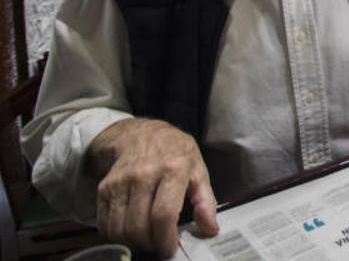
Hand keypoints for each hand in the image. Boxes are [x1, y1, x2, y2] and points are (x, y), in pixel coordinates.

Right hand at [87, 118, 218, 256]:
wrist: (139, 133)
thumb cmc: (174, 152)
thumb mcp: (198, 170)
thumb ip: (205, 201)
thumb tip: (211, 229)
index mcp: (173, 169)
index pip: (163, 214)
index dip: (165, 238)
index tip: (169, 249)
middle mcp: (144, 175)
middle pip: (139, 225)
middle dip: (149, 244)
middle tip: (158, 246)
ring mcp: (121, 181)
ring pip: (120, 227)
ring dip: (132, 242)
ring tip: (145, 240)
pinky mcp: (104, 187)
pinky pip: (105, 222)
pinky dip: (115, 235)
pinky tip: (129, 232)